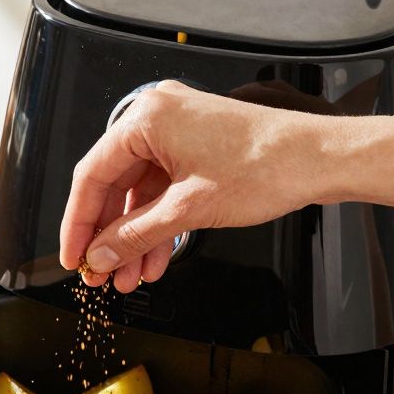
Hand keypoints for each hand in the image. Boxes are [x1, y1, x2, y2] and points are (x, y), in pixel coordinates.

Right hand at [58, 81, 333, 291]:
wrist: (318, 160)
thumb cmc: (267, 167)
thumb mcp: (189, 211)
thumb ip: (136, 236)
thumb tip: (101, 254)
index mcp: (147, 118)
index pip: (92, 176)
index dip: (79, 224)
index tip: (74, 257)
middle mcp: (158, 117)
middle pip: (114, 185)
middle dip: (110, 236)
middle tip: (100, 273)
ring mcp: (178, 131)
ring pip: (139, 193)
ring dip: (134, 237)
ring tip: (129, 276)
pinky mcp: (196, 146)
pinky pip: (163, 188)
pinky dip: (158, 223)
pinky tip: (155, 258)